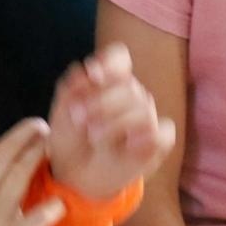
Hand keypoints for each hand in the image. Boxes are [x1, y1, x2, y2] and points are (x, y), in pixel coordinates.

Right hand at [0, 118, 65, 225]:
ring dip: (36, 160)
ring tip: (50, 150)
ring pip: (17, 179)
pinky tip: (59, 202)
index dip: (10, 139)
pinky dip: (49, 209)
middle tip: (42, 128)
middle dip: (25, 139)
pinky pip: (35, 219)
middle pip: (3, 159)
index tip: (26, 131)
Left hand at [47, 42, 175, 199]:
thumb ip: (73, 85)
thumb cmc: (70, 133)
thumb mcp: (62, 109)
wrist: (73, 169)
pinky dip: (148, 136)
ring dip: (115, 122)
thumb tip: (88, 69)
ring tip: (92, 134)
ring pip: (143, 109)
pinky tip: (128, 143)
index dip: (110, 63)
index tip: (93, 75)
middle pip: (129, 86)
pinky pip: (163, 133)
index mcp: (108, 79)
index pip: (119, 57)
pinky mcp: (156, 142)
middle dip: (101, 101)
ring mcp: (145, 116)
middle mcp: (130, 94)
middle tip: (78, 117)